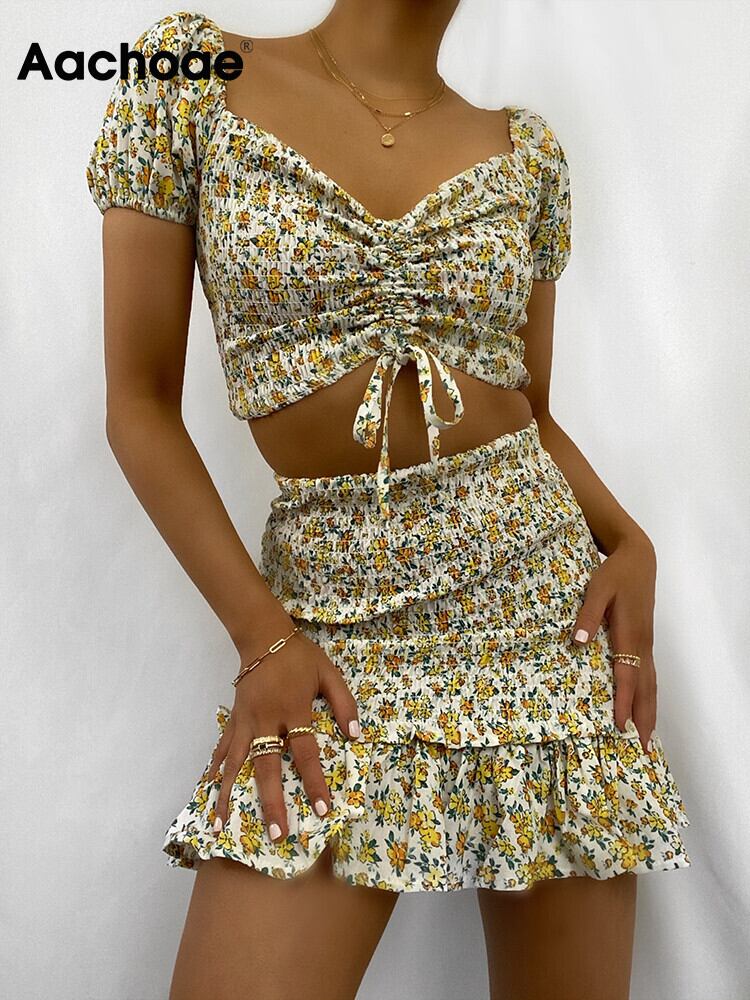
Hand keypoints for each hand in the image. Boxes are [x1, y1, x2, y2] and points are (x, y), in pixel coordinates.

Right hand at [205, 616, 360, 841]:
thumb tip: (355, 736)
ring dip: (228, 796)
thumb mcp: (329, 674)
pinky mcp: (234, 720)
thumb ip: (344, 703)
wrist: (263, 637)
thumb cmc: (300, 657)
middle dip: (271, 802)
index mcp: (293, 710)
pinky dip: (215, 771)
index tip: (322, 810)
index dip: (314, 782)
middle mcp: (266, 720)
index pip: (305, 752)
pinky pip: (223, 749)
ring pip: (235, 764)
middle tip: (276, 834)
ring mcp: (245, 721)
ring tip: (221, 826)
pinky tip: (208, 791)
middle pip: (267, 767)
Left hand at [571, 533, 657, 753]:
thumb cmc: (614, 574)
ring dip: (649, 711)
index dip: (623, 702)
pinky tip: (643, 705)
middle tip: (640, 748)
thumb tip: (578, 640)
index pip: (627, 676)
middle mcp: (642, 644)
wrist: (638, 559)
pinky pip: (649, 674)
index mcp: (629, 634)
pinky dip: (649, 695)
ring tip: (645, 737)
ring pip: (651, 683)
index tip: (619, 725)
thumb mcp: (597, 588)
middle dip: (643, 718)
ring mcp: (646, 643)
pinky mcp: (645, 640)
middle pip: (646, 688)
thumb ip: (587, 613)